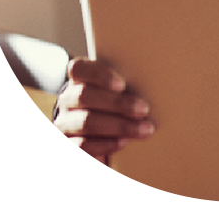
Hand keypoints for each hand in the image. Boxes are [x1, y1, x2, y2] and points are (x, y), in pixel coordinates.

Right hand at [53, 57, 154, 177]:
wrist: (102, 144)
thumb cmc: (117, 110)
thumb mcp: (121, 95)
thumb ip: (128, 86)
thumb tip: (155, 84)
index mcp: (79, 80)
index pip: (79, 68)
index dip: (99, 75)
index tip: (122, 84)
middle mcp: (67, 100)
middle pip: (85, 96)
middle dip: (118, 103)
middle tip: (144, 109)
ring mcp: (63, 125)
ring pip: (86, 122)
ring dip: (119, 125)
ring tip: (143, 130)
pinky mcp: (66, 149)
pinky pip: (82, 147)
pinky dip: (105, 145)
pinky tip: (123, 143)